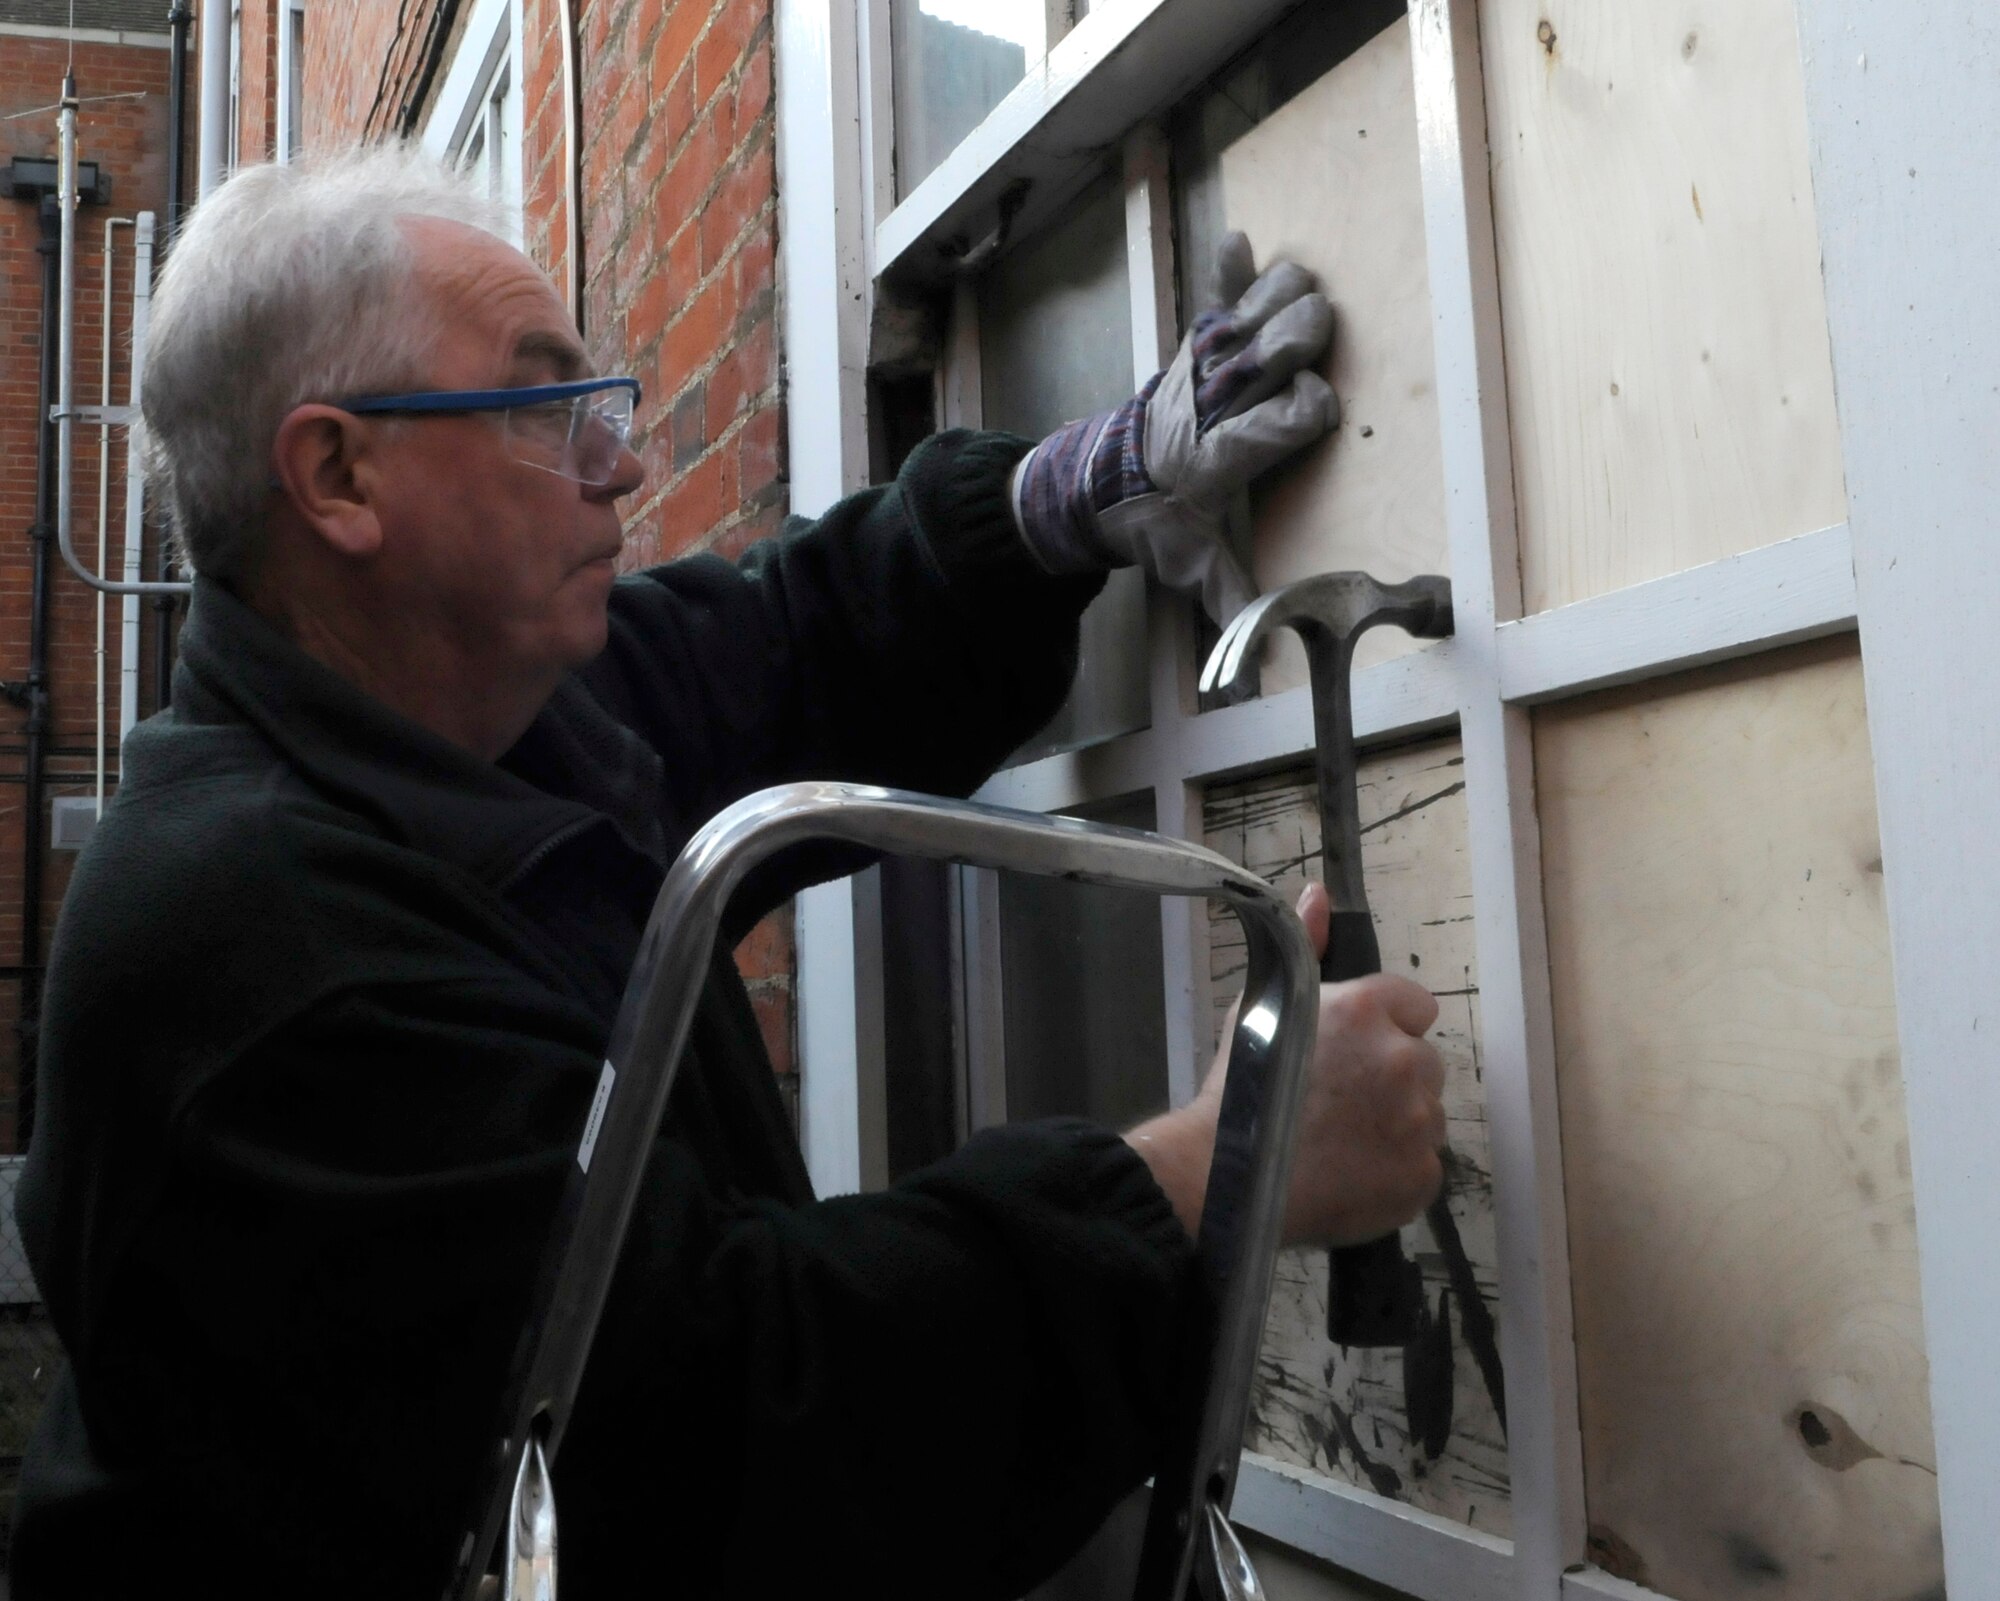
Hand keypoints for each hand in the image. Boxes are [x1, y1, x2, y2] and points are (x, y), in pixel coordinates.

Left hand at [1010, 232, 1338, 625]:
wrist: (1088, 484)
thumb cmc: (1151, 522)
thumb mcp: (1188, 564)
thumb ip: (1230, 603)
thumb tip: (1259, 673)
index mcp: (1218, 454)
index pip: (1282, 419)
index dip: (1309, 412)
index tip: (1317, 415)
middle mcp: (1211, 401)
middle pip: (1279, 344)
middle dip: (1304, 339)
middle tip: (1302, 354)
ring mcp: (1200, 366)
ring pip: (1257, 308)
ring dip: (1285, 300)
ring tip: (1296, 310)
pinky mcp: (1191, 347)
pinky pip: (1213, 296)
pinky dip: (1230, 270)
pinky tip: (1239, 240)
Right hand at [1125, 883, 1444, 1245]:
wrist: (1223, 1176)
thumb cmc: (1238, 1087)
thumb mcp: (1266, 1001)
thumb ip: (1306, 945)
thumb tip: (1320, 892)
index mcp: (1367, 1010)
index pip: (1415, 1005)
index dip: (1384, 1028)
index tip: (1350, 1053)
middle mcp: (1402, 1059)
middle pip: (1423, 1063)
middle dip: (1392, 1079)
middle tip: (1339, 1103)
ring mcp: (1418, 1122)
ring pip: (1426, 1116)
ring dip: (1397, 1126)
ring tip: (1342, 1145)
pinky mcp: (1420, 1177)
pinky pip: (1423, 1168)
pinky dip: (1396, 1174)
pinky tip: (1352, 1176)